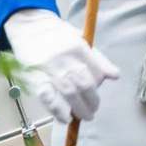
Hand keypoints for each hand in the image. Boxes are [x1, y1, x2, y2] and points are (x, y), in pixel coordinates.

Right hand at [3, 9, 120, 124]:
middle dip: (92, 102)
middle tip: (93, 110)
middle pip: (85, 85)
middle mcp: (65, 58)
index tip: (96, 90)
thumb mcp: (80, 39)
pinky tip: (65, 118)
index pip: (96, 72)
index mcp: (78, 47)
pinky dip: (58, 111)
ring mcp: (49, 69)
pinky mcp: (35, 78)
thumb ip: (97, 59)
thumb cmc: (57, 35)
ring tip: (85, 116)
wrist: (29, 27)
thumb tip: (116, 76)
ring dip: (80, 109)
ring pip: (70, 93)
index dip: (99, 84)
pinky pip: (48, 98)